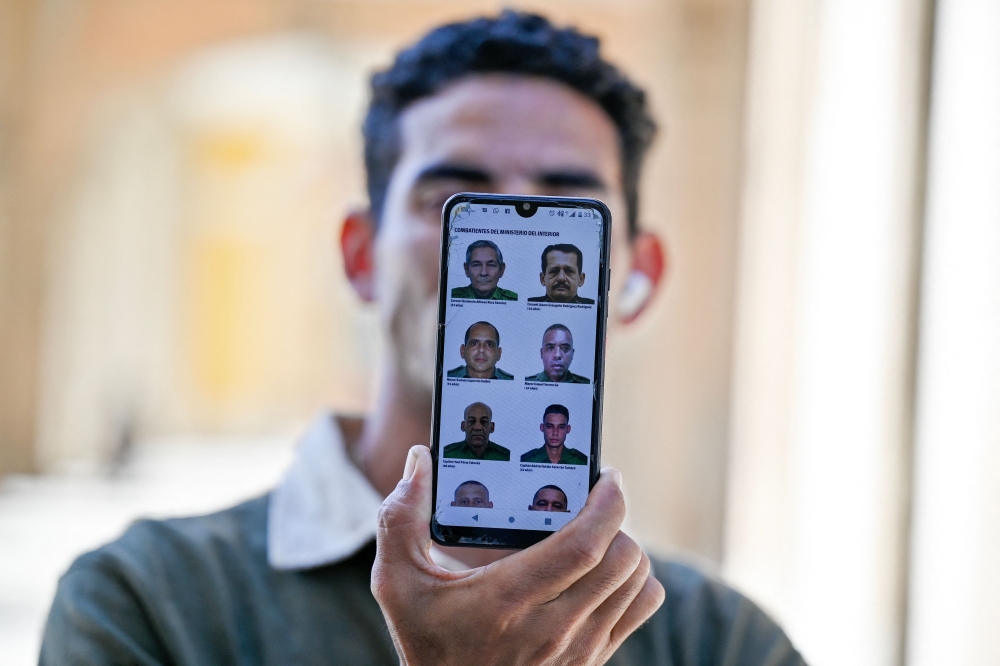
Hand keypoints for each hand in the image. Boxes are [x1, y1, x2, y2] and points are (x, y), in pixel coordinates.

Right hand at [371, 445, 664, 665]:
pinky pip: (642, 607)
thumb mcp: (398, 583)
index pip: (584, 545)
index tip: (605, 476)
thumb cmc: (428, 642)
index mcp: (508, 598)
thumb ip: (400, 520)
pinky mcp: (595, 660)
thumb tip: (419, 459)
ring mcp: (580, 647)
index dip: (607, 503)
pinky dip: (636, 581)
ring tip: (598, 532)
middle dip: (615, 518)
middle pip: (622, 557)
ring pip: (638, 581)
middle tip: (593, 499)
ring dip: (625, 547)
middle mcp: (554, 626)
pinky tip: (605, 570)